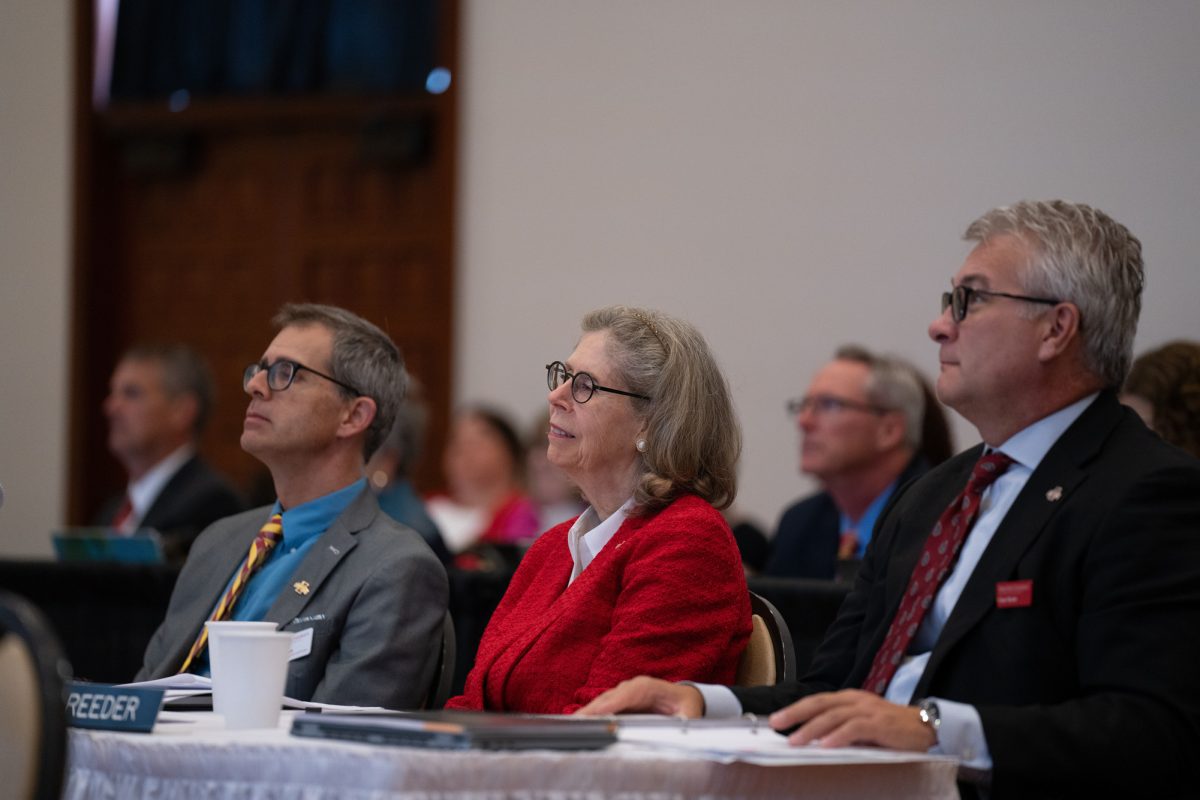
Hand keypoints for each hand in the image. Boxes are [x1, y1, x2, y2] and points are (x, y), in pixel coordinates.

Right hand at [575, 676, 704, 717]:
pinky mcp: (618, 703)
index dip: (612, 703)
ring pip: (602, 703)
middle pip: (609, 698)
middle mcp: (632, 688)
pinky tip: (579, 726)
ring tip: (572, 726)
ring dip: (588, 714)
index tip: (598, 714)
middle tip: (576, 723)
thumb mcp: (690, 716)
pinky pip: (602, 708)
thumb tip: (682, 730)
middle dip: (593, 710)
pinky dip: (591, 716)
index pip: (628, 694)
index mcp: (649, 687)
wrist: (683, 699)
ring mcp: (623, 694)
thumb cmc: (685, 707)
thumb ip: (686, 723)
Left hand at [769, 689, 935, 750]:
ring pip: (833, 716)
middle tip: (775, 723)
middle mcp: (856, 701)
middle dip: (795, 713)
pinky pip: (855, 728)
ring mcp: (868, 710)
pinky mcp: (881, 724)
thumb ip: (842, 729)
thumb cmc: (893, 729)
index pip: (817, 701)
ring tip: (795, 741)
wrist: (929, 727)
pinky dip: (839, 736)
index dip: (795, 709)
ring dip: (812, 729)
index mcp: (850, 699)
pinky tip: (826, 745)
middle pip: (819, 704)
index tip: (776, 719)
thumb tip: (815, 741)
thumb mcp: (864, 726)